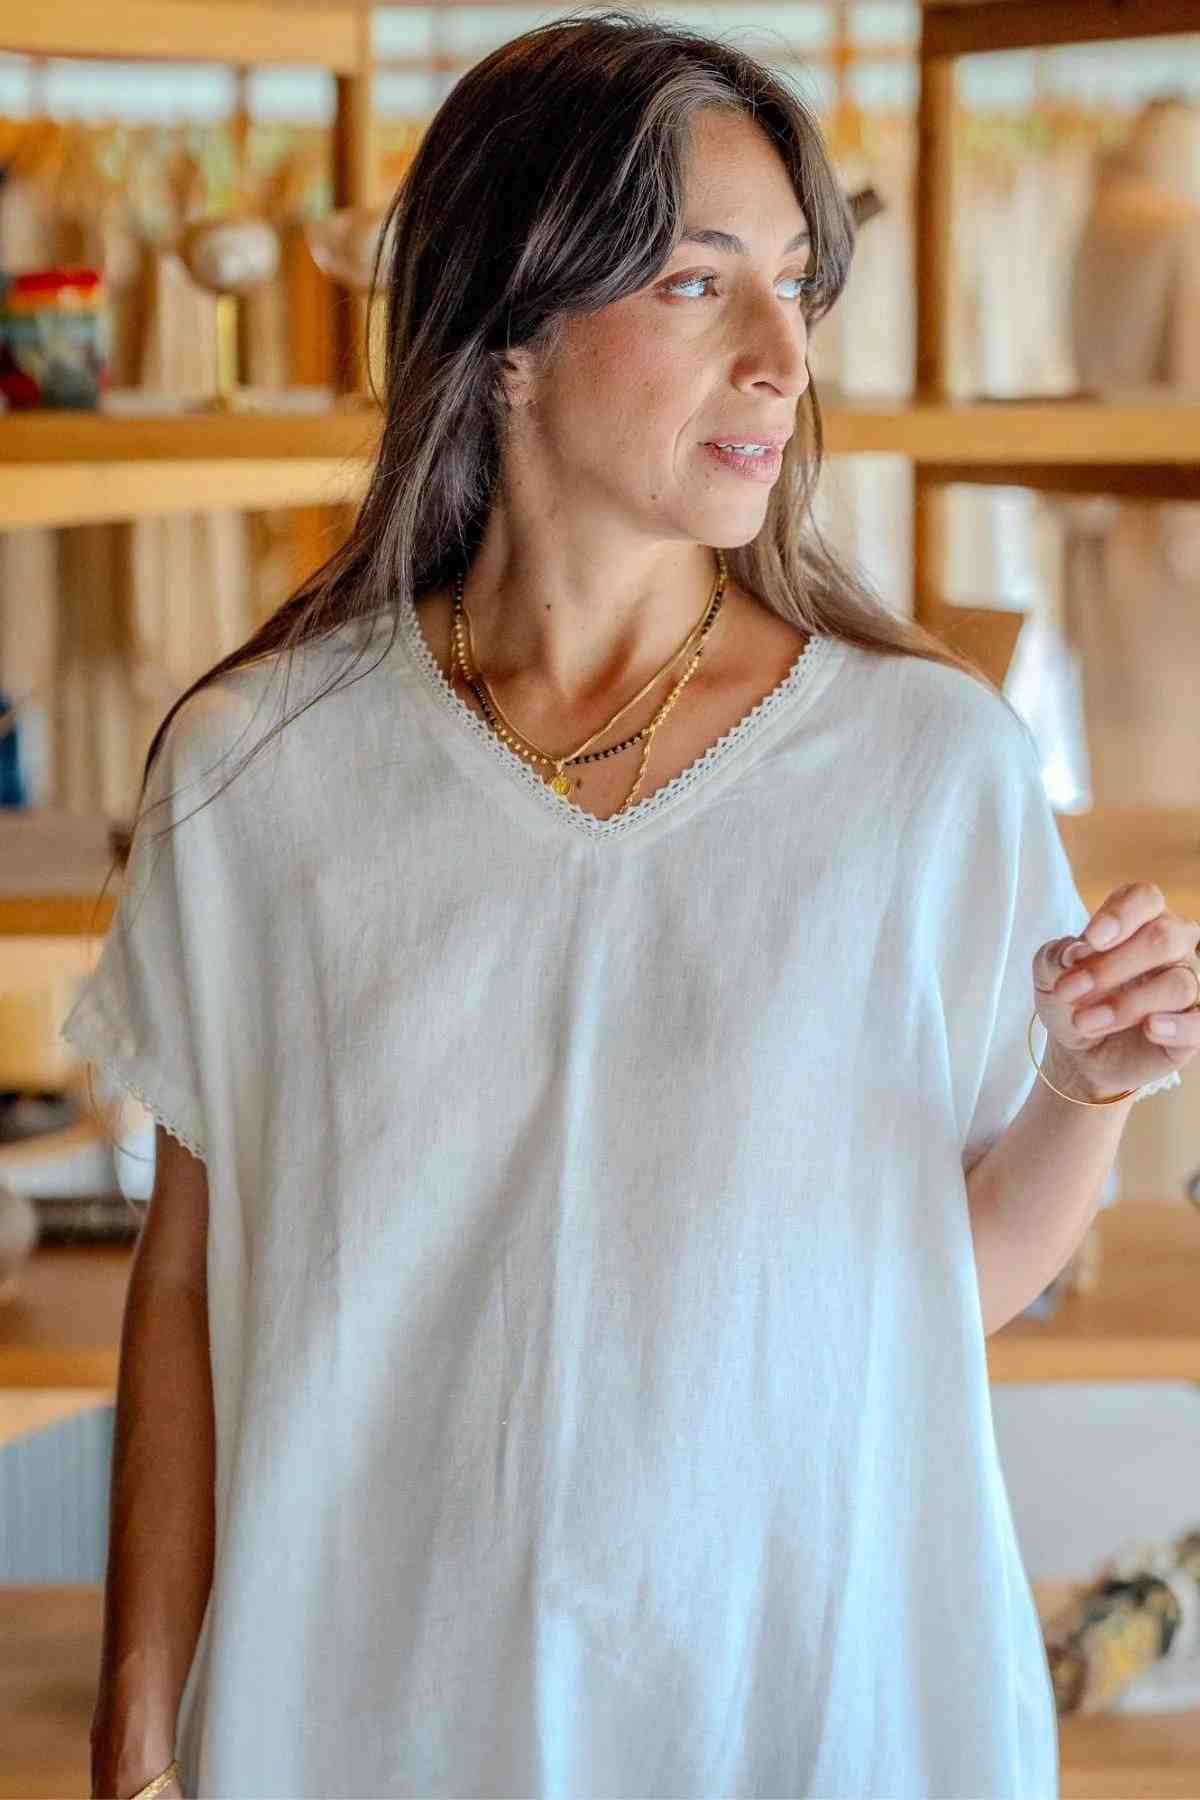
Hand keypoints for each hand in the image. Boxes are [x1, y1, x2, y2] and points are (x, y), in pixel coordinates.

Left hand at [1034, 883, 1199, 1100]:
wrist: (1078, 1052)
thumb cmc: (1070, 1001)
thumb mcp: (1048, 975)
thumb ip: (1057, 955)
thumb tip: (1078, 950)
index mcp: (1138, 920)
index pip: (1146, 898)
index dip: (1122, 915)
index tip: (1091, 939)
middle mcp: (1173, 946)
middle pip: (1164, 938)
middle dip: (1111, 966)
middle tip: (1068, 990)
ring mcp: (1189, 984)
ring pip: (1178, 983)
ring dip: (1126, 1004)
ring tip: (1083, 1022)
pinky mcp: (1194, 1025)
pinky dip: (1178, 1026)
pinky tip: (1150, 1028)